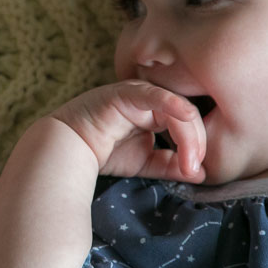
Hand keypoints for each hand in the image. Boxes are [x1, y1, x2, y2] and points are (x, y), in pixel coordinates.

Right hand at [52, 80, 206, 181]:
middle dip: (195, 144)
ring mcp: (138, 93)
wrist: (67, 150)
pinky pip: (155, 95)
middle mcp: (150, 99)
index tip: (196, 171)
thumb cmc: (101, 152)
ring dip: (188, 136)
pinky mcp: (126, 93)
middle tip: (193, 169)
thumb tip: (200, 173)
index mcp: (156, 112)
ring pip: (176, 108)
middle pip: (186, 116)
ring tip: (189, 161)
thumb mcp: (145, 162)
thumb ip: (170, 165)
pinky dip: (173, 103)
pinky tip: (187, 116)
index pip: (187, 125)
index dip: (196, 146)